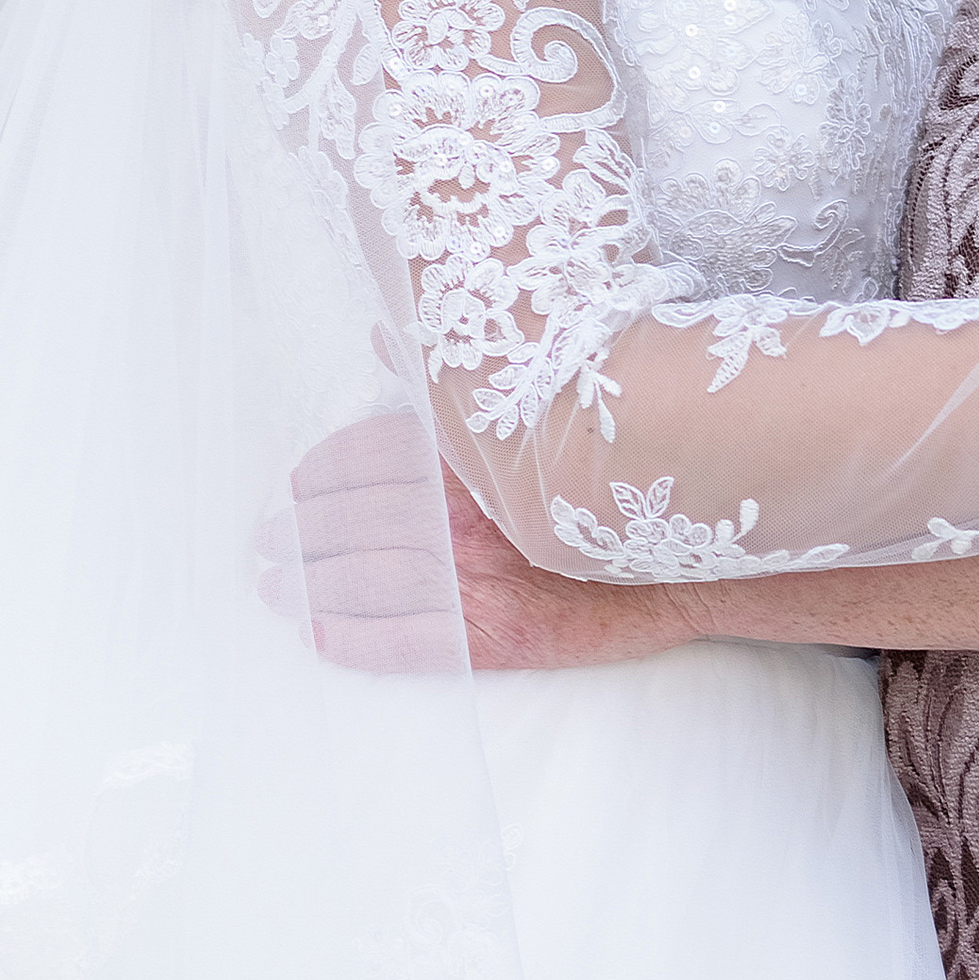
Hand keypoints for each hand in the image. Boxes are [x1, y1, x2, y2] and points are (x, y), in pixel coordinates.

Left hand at [255, 412, 695, 673]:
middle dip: (308, 531)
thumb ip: (459, 374)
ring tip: (279, 586)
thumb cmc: (625, 460)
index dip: (325, 473)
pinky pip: (414, 641)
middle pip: (362, 517)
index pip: (374, 453)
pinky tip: (320, 635)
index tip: (293, 487)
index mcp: (476, 446)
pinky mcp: (507, 633)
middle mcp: (472, 507)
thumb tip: (390, 338)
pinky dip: (359, 639)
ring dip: (315, 583)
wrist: (708, 539)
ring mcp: (487, 572)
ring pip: (374, 578)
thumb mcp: (545, 400)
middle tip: (270, 543)